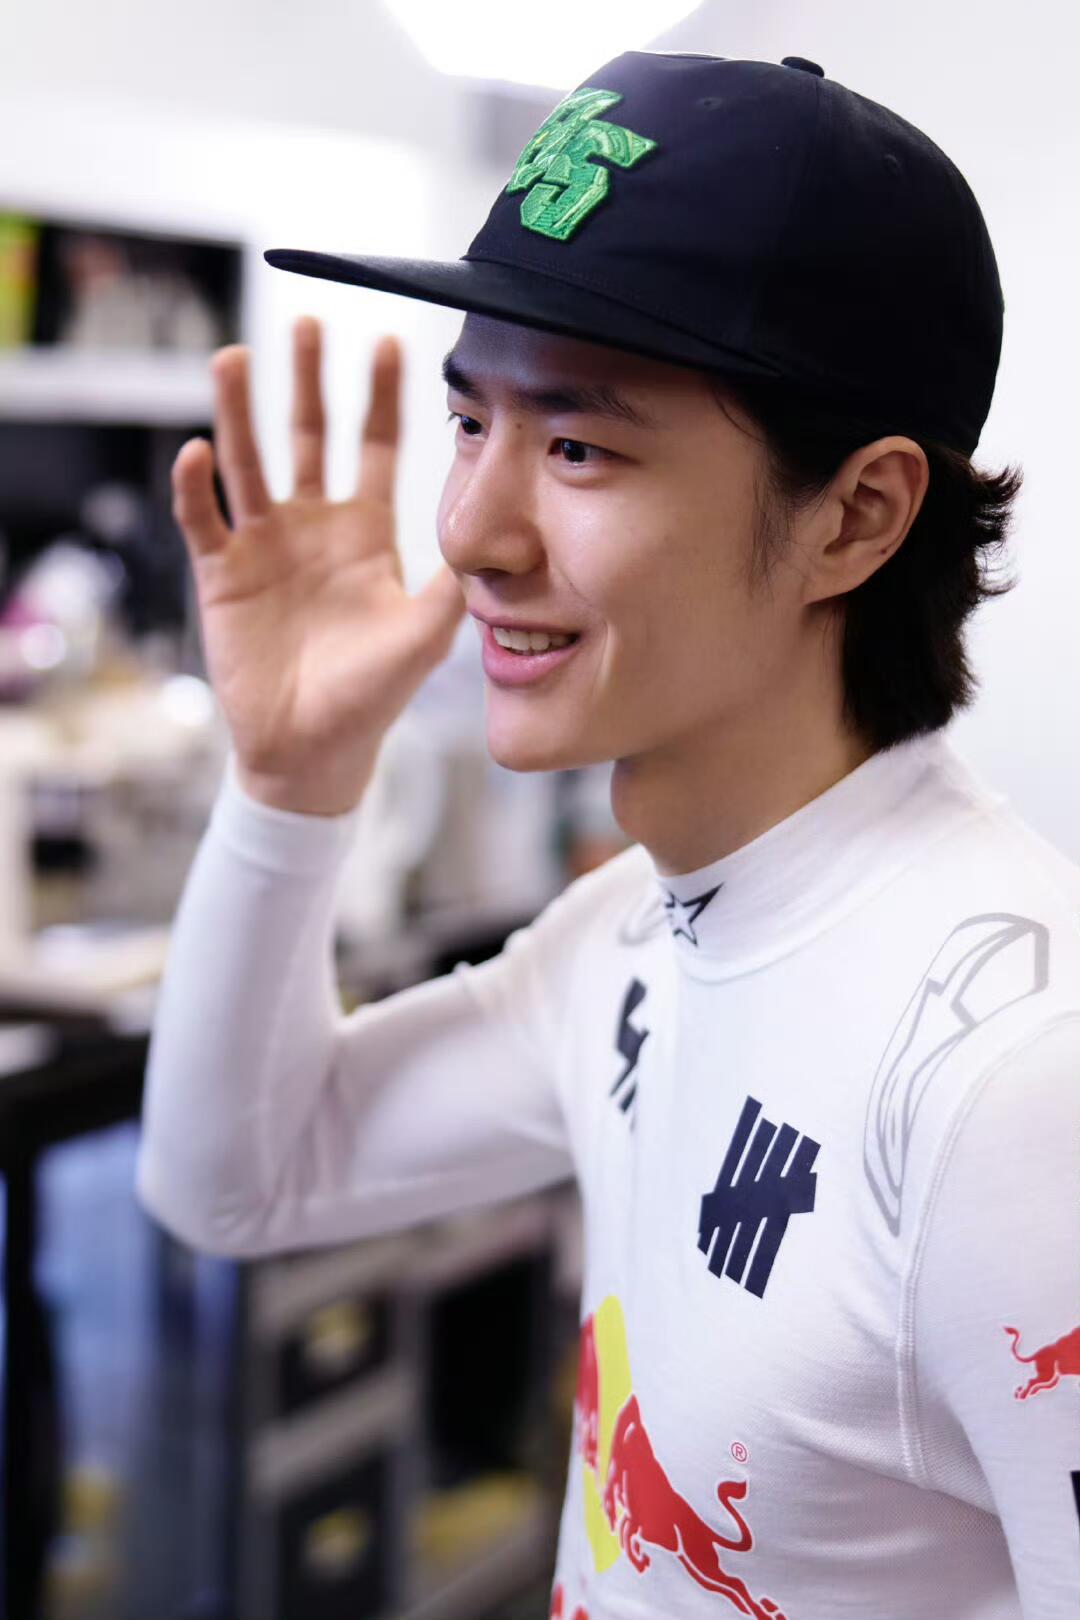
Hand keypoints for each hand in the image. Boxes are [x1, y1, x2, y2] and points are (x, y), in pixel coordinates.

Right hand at [171, 316, 465, 814]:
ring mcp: (264, 546)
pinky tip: (196, 453)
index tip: (390, 342)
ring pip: (248, 463)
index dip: (381, 397)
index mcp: (365, 530)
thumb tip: (505, 531)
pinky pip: (203, 520)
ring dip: (240, 411)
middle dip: (307, 380)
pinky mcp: (222, 575)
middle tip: (307, 322)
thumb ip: (455, 580)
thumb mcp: (425, 632)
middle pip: (306, 435)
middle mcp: (313, 525)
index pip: (373, 446)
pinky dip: (195, 488)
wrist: (315, 749)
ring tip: (235, 358)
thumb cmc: (374, 693)